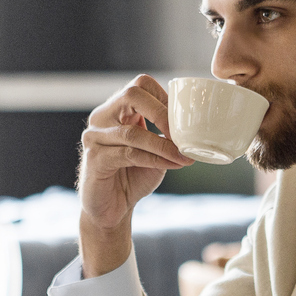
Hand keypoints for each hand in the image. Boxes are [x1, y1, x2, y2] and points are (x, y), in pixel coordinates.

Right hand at [78, 75, 191, 275]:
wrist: (112, 210)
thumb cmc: (134, 176)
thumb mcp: (156, 150)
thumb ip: (169, 136)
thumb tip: (200, 128)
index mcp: (117, 110)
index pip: (141, 85)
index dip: (165, 98)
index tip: (186, 119)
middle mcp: (102, 118)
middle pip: (131, 95)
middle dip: (162, 113)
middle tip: (183, 133)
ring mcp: (94, 137)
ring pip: (133, 132)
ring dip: (164, 145)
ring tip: (184, 156)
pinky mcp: (94, 159)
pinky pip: (128, 154)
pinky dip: (154, 159)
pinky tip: (171, 164)